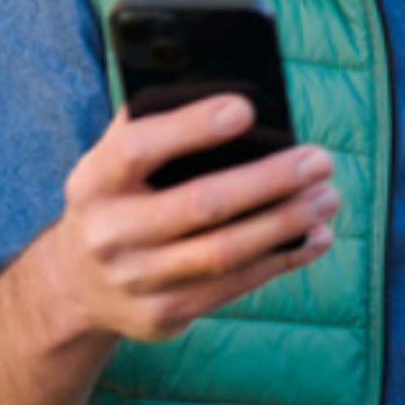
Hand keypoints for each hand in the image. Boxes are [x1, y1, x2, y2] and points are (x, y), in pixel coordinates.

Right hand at [40, 94, 337, 342]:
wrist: (77, 285)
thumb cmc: (119, 196)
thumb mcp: (115, 159)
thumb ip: (156, 122)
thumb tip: (232, 88)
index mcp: (94, 182)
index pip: (139, 149)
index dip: (191, 127)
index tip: (246, 108)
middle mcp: (109, 235)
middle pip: (200, 206)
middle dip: (269, 181)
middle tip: (319, 160)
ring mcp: (135, 282)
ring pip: (225, 254)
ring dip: (286, 224)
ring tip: (327, 197)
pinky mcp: (163, 316)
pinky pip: (233, 288)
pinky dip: (281, 260)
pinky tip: (316, 237)